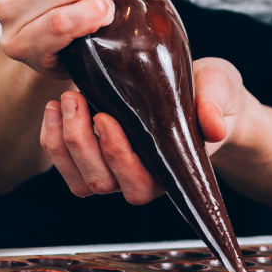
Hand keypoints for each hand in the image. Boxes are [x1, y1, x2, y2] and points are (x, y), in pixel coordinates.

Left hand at [38, 57, 249, 203]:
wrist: (198, 87)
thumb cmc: (211, 92)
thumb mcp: (220, 89)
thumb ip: (216, 106)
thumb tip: (214, 128)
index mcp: (170, 170)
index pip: (140, 185)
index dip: (118, 158)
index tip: (106, 117)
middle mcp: (139, 177)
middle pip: (100, 182)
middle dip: (81, 143)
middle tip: (77, 98)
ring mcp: (113, 171)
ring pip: (78, 178)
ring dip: (63, 142)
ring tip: (65, 100)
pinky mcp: (94, 156)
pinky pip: (64, 162)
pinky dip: (51, 138)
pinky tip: (54, 108)